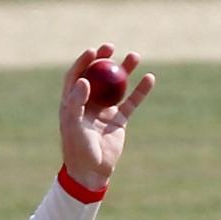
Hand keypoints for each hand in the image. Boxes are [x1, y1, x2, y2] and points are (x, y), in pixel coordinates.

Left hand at [60, 43, 155, 190]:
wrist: (92, 171)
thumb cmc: (78, 149)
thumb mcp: (74, 125)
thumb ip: (76, 103)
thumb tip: (84, 80)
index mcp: (71, 104)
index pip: (75, 77)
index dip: (83, 62)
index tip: (93, 51)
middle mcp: (87, 104)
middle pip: (96, 76)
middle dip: (103, 60)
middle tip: (112, 47)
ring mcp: (104, 111)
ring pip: (116, 86)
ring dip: (125, 70)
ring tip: (134, 55)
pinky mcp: (119, 120)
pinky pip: (132, 101)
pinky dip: (141, 90)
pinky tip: (149, 77)